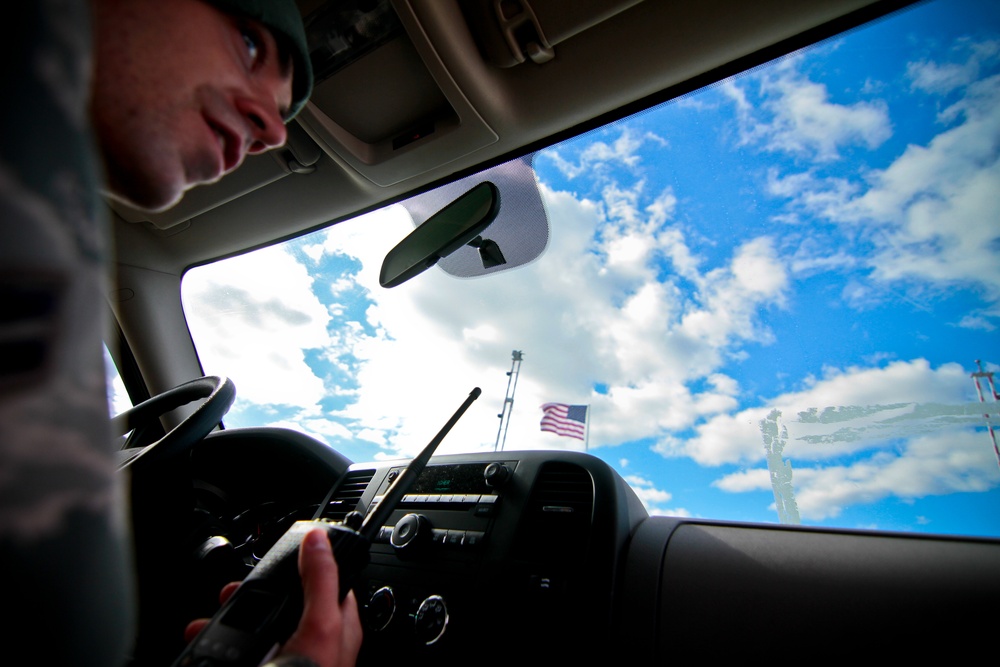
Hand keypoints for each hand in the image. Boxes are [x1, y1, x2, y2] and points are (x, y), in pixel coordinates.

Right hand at [184, 527, 362, 666]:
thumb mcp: (320, 628)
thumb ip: (320, 581)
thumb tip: (320, 538)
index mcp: (335, 628)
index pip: (325, 581)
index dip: (303, 563)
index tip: (277, 552)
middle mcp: (309, 645)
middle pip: (279, 604)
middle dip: (249, 596)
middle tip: (230, 593)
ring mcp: (282, 661)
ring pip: (250, 629)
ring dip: (223, 623)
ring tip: (203, 625)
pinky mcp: (258, 666)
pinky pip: (230, 653)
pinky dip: (212, 650)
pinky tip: (200, 647)